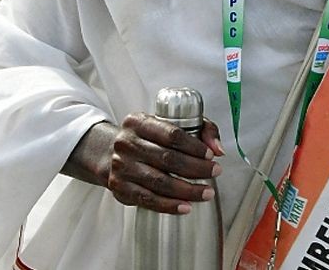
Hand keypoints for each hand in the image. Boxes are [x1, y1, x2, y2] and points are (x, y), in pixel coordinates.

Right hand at [108, 113, 223, 212]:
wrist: (111, 154)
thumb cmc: (149, 139)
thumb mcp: (170, 124)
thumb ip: (201, 129)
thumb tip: (218, 149)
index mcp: (139, 122)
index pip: (171, 134)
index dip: (194, 146)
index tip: (210, 155)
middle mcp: (127, 143)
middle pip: (167, 158)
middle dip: (196, 168)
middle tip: (215, 172)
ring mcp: (121, 167)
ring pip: (159, 182)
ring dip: (187, 190)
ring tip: (207, 193)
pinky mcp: (120, 188)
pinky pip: (148, 200)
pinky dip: (169, 206)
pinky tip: (186, 206)